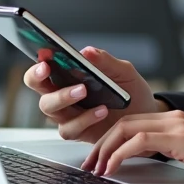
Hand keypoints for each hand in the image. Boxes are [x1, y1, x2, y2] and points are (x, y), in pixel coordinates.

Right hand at [23, 46, 160, 142]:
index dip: (37, 66)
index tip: (43, 60)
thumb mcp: (123, 71)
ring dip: (64, 98)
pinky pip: (70, 128)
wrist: (145, 115)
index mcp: (68, 76)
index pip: (42, 70)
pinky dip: (84, 119)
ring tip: (84, 90)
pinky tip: (101, 110)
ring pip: (50, 109)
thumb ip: (105, 61)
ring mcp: (68, 114)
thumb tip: (87, 52)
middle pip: (39, 89)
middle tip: (50, 70)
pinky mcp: (78, 132)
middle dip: (41, 80)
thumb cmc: (130, 90)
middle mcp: (62, 95)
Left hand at [81, 110, 183, 183]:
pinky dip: (120, 153)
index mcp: (174, 118)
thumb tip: (141, 159)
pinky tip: (113, 167)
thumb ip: (168, 148)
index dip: (109, 139)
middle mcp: (173, 116)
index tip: (97, 158)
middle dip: (101, 144)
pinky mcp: (181, 136)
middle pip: (124, 122)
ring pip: (127, 128)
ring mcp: (177, 124)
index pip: (131, 121)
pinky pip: (140, 140)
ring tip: (97, 169)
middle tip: (89, 164)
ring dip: (106, 150)